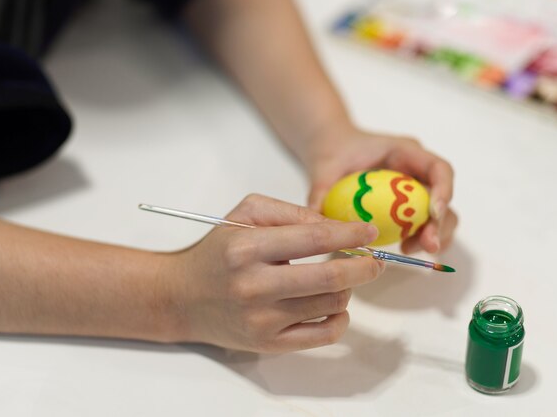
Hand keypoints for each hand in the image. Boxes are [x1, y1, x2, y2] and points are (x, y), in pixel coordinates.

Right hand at [167, 194, 381, 352]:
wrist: (182, 296)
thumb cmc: (218, 250)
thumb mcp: (244, 214)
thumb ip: (289, 212)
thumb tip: (334, 226)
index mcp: (247, 248)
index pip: (314, 238)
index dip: (350, 234)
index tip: (369, 232)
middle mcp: (254, 286)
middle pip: (329, 278)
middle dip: (364, 267)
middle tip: (374, 261)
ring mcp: (261, 319)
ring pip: (330, 305)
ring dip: (348, 289)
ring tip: (341, 278)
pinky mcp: (268, 344)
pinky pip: (322, 335)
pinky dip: (340, 319)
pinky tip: (335, 305)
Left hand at [306, 125, 457, 253]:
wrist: (335, 152)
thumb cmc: (335, 155)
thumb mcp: (324, 170)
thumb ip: (320, 191)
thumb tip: (317, 217)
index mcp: (405, 151)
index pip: (438, 168)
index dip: (443, 191)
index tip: (433, 213)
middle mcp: (417, 169)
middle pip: (443, 196)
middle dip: (441, 223)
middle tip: (428, 246)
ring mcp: (417, 188)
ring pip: (441, 213)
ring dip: (434, 235)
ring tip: (410, 250)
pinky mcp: (411, 205)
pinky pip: (424, 223)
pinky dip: (420, 237)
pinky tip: (404, 249)